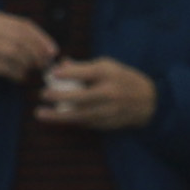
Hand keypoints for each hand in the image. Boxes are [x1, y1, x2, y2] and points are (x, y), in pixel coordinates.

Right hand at [0, 11, 60, 86]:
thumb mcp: (8, 40)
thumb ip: (27, 41)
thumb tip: (52, 52)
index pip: (24, 25)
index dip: (42, 39)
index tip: (53, 52)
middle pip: (20, 39)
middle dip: (36, 53)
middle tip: (43, 65)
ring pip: (13, 52)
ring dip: (26, 64)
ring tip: (29, 71)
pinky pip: (4, 67)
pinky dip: (16, 74)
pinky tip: (19, 78)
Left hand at [35, 58, 157, 130]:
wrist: (148, 101)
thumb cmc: (123, 79)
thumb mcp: (107, 66)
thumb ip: (83, 67)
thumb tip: (60, 65)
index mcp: (108, 74)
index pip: (85, 72)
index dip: (67, 73)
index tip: (51, 74)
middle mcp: (109, 92)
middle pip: (80, 97)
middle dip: (58, 96)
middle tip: (42, 94)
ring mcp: (108, 110)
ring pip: (79, 115)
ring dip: (57, 116)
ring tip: (40, 114)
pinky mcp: (108, 124)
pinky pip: (85, 123)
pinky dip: (70, 121)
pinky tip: (57, 118)